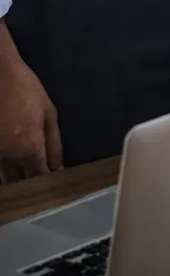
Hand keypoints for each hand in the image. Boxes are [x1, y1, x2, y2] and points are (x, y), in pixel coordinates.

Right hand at [0, 22, 61, 180]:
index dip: (47, 184)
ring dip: (14, 179)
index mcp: (29, 148)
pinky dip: (3, 167)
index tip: (52, 186)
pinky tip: (11, 160)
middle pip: (19, 182)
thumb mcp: (48, 112)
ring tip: (25, 173)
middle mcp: (9, 156)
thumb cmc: (26, 89)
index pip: (40, 177)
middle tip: (39, 181)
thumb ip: (54, 142)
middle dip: (29, 185)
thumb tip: (58, 167)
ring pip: (4, 177)